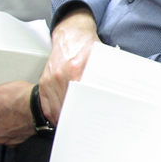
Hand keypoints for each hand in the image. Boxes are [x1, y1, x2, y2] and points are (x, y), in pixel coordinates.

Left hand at [0, 80, 36, 144]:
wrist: (42, 107)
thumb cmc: (19, 98)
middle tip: (1, 110)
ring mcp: (9, 141)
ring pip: (0, 135)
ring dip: (4, 127)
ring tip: (13, 113)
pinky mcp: (21, 142)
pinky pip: (13, 138)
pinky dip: (15, 131)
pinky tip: (20, 120)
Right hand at [38, 8, 99, 124]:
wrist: (71, 34)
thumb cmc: (87, 46)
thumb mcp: (101, 58)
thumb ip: (106, 76)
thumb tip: (117, 94)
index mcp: (76, 69)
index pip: (79, 99)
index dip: (85, 113)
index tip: (91, 122)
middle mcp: (61, 75)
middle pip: (67, 107)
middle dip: (76, 119)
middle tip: (84, 127)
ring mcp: (50, 79)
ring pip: (55, 109)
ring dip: (65, 119)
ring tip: (75, 126)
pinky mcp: (43, 82)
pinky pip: (46, 105)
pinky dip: (54, 114)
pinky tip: (63, 117)